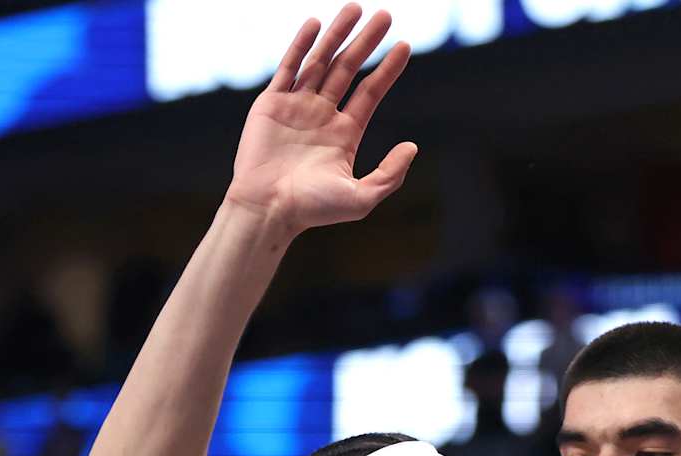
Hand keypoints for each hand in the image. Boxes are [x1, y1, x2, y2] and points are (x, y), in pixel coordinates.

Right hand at [223, 5, 416, 232]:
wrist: (268, 209)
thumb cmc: (313, 209)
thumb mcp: (361, 197)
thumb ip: (390, 173)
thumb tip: (412, 146)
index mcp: (344, 134)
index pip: (370, 92)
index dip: (387, 69)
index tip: (404, 46)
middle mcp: (322, 115)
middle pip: (348, 69)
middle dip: (367, 41)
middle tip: (385, 14)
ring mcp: (297, 106)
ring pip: (321, 61)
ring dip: (338, 34)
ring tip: (355, 8)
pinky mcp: (271, 103)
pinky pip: (289, 67)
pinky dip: (301, 45)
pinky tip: (316, 24)